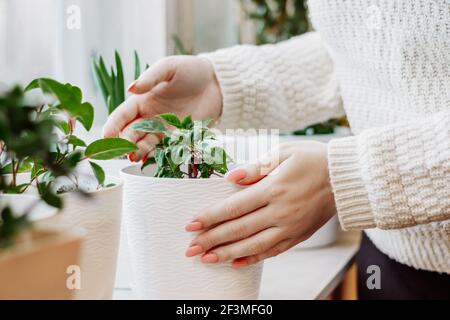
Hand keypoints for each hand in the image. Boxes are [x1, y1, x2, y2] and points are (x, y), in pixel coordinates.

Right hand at [102, 56, 222, 160]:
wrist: (217, 83)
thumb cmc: (190, 70)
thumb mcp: (168, 67)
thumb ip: (150, 78)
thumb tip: (131, 88)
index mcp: (142, 100)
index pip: (122, 115)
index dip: (113, 125)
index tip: (105, 135)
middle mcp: (149, 117)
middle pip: (131, 132)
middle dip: (124, 141)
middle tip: (121, 149)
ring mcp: (164, 129)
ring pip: (145, 143)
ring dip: (138, 151)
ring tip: (133, 156)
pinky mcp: (179, 138)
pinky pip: (164, 149)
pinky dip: (156, 155)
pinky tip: (149, 160)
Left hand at [184, 141, 336, 267]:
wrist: (347, 177)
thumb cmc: (313, 159)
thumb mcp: (284, 152)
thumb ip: (255, 166)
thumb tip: (230, 178)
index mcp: (274, 188)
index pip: (234, 207)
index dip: (210, 217)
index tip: (190, 225)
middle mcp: (281, 211)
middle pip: (239, 230)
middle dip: (211, 240)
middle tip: (190, 248)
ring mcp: (291, 227)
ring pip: (253, 246)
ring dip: (227, 254)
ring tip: (206, 259)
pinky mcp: (299, 236)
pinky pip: (273, 252)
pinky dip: (253, 259)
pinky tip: (236, 263)